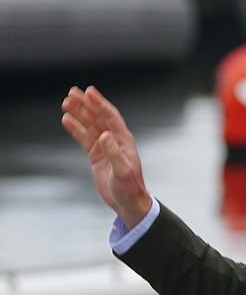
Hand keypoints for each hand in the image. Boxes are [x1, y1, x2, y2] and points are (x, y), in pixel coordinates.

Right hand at [61, 85, 152, 228]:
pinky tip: (66, 120)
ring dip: (79, 113)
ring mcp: (105, 147)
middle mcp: (114, 140)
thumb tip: (104, 136)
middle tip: (72, 92)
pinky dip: (76, 129)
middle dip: (86, 104)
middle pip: (98, 117)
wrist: (127, 202)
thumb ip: (113, 153)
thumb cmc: (129, 188)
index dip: (100, 103)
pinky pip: (84, 138)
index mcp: (124, 140)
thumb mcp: (122, 171)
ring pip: (90, 126)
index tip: (88, 92)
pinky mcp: (96, 155)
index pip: (110, 117)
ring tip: (66, 102)